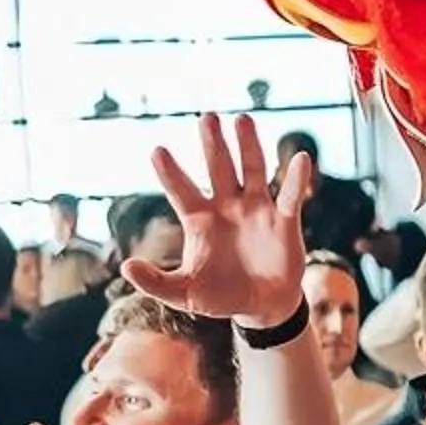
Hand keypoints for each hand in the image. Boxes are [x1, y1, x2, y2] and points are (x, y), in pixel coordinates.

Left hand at [123, 114, 311, 328]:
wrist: (261, 307)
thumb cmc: (219, 297)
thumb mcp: (183, 294)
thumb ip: (155, 282)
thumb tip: (126, 267)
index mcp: (199, 221)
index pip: (182, 191)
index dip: (171, 173)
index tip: (157, 150)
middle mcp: (227, 207)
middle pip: (218, 169)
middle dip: (213, 144)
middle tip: (206, 117)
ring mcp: (256, 209)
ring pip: (252, 170)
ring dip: (248, 146)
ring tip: (242, 119)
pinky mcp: (283, 220)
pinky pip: (290, 195)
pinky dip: (296, 178)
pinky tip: (300, 158)